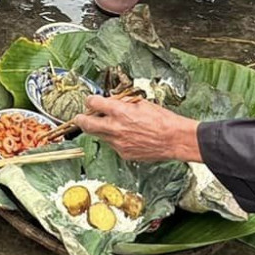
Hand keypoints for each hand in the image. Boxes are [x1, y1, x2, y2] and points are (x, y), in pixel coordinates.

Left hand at [71, 95, 201, 162]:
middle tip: (79, 118)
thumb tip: (114, 102)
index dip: (90, 100)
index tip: (90, 100)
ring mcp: (118, 143)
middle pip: (87, 124)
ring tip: (109, 125)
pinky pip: (113, 145)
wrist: (175, 140)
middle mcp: (115, 128)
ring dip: (100, 130)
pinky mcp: (124, 153)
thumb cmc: (163, 120)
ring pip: (100, 136)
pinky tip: (126, 136)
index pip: (94, 103)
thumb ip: (125, 103)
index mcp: (120, 112)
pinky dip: (115, 140)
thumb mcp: (142, 104)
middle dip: (81, 120)